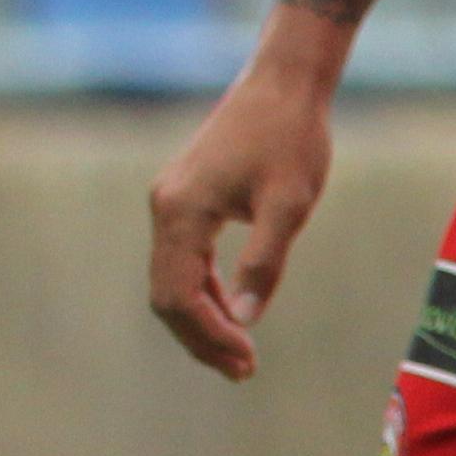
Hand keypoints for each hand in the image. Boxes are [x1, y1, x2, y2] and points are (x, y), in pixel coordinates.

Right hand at [147, 56, 338, 381]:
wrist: (282, 85)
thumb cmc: (291, 141)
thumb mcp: (287, 208)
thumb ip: (263, 264)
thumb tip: (245, 319)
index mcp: (182, 212)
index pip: (179, 295)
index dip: (210, 335)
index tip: (248, 362)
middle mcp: (165, 207)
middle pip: (166, 294)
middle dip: (201, 337)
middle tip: (244, 370)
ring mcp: (170, 201)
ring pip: (170, 278)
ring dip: (202, 318)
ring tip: (240, 353)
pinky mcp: (184, 197)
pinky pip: (182, 258)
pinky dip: (203, 291)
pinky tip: (232, 309)